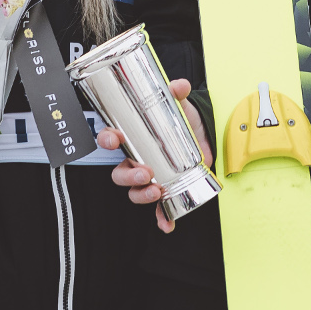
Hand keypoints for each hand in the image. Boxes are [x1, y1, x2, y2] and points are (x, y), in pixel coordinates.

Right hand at [101, 78, 211, 233]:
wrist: (202, 137)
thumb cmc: (182, 122)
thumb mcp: (179, 105)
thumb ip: (178, 93)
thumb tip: (179, 86)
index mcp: (135, 138)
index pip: (111, 139)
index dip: (107, 139)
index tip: (113, 139)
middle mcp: (137, 160)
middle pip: (119, 173)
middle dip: (128, 175)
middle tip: (145, 171)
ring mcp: (149, 177)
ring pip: (134, 191)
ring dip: (142, 194)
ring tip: (157, 190)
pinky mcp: (165, 190)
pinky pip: (157, 209)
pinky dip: (161, 218)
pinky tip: (167, 223)